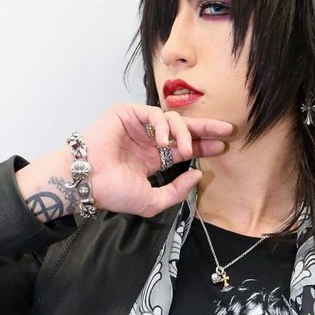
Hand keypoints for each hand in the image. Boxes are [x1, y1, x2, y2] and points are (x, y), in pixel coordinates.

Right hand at [82, 103, 232, 216]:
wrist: (88, 181)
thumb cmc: (113, 193)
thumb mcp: (152, 201)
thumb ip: (176, 192)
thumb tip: (197, 176)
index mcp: (153, 159)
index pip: (183, 147)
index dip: (203, 145)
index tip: (223, 145)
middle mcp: (147, 140)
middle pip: (183, 129)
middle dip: (205, 128)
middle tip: (226, 129)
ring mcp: (137, 126)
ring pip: (171, 119)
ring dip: (184, 133)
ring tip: (186, 150)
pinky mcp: (127, 113)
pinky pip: (153, 113)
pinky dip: (163, 125)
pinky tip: (163, 141)